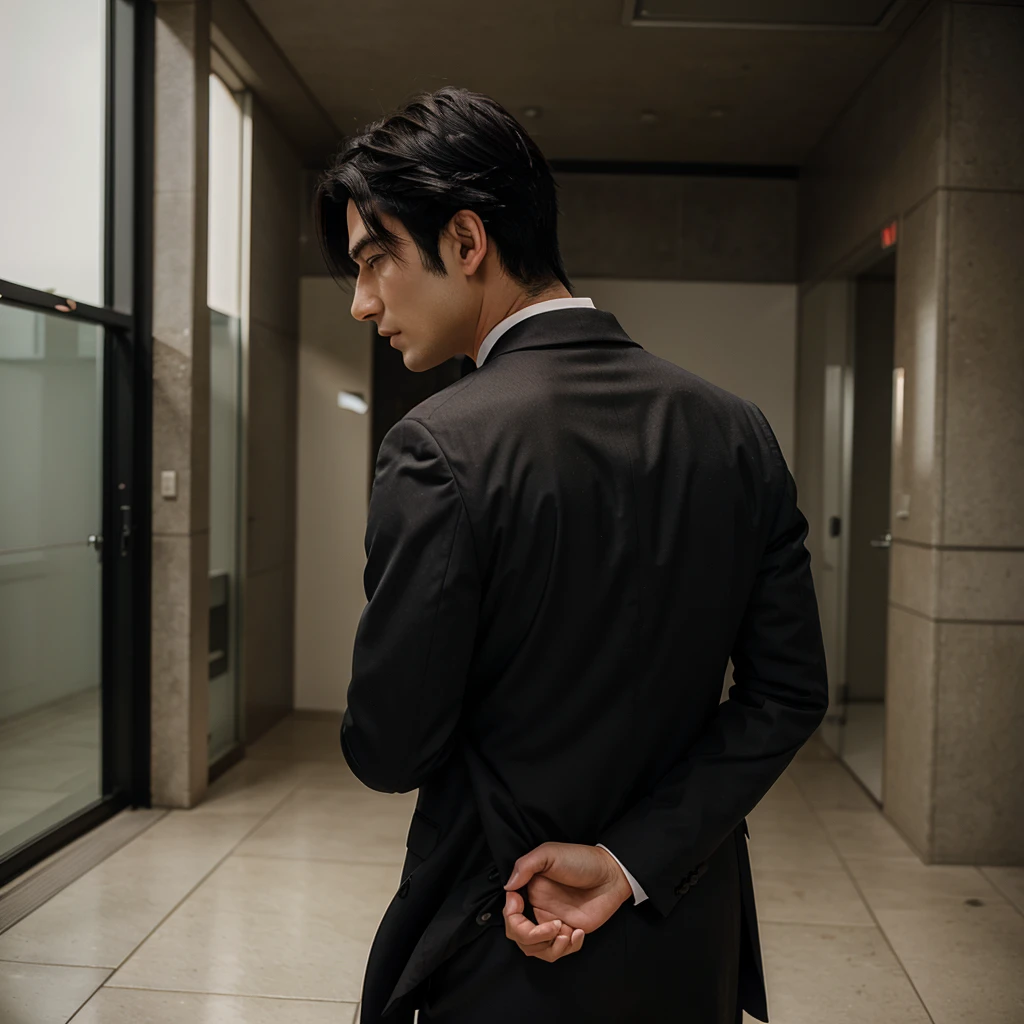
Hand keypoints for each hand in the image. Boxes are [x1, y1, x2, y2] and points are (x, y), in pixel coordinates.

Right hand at [501, 843, 633, 961]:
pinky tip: (579, 933)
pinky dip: (567, 949)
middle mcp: (539, 908)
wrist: (611, 874)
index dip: (511, 916)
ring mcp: (554, 922)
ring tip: (566, 932)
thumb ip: (526, 866)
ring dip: (549, 947)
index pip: (509, 914)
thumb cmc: (581, 860)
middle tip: (553, 926)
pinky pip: (560, 952)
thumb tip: (508, 887)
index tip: (519, 903)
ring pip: (537, 950)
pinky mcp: (570, 933)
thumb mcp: (550, 853)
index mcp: (530, 890)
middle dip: (531, 937)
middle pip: (519, 936)